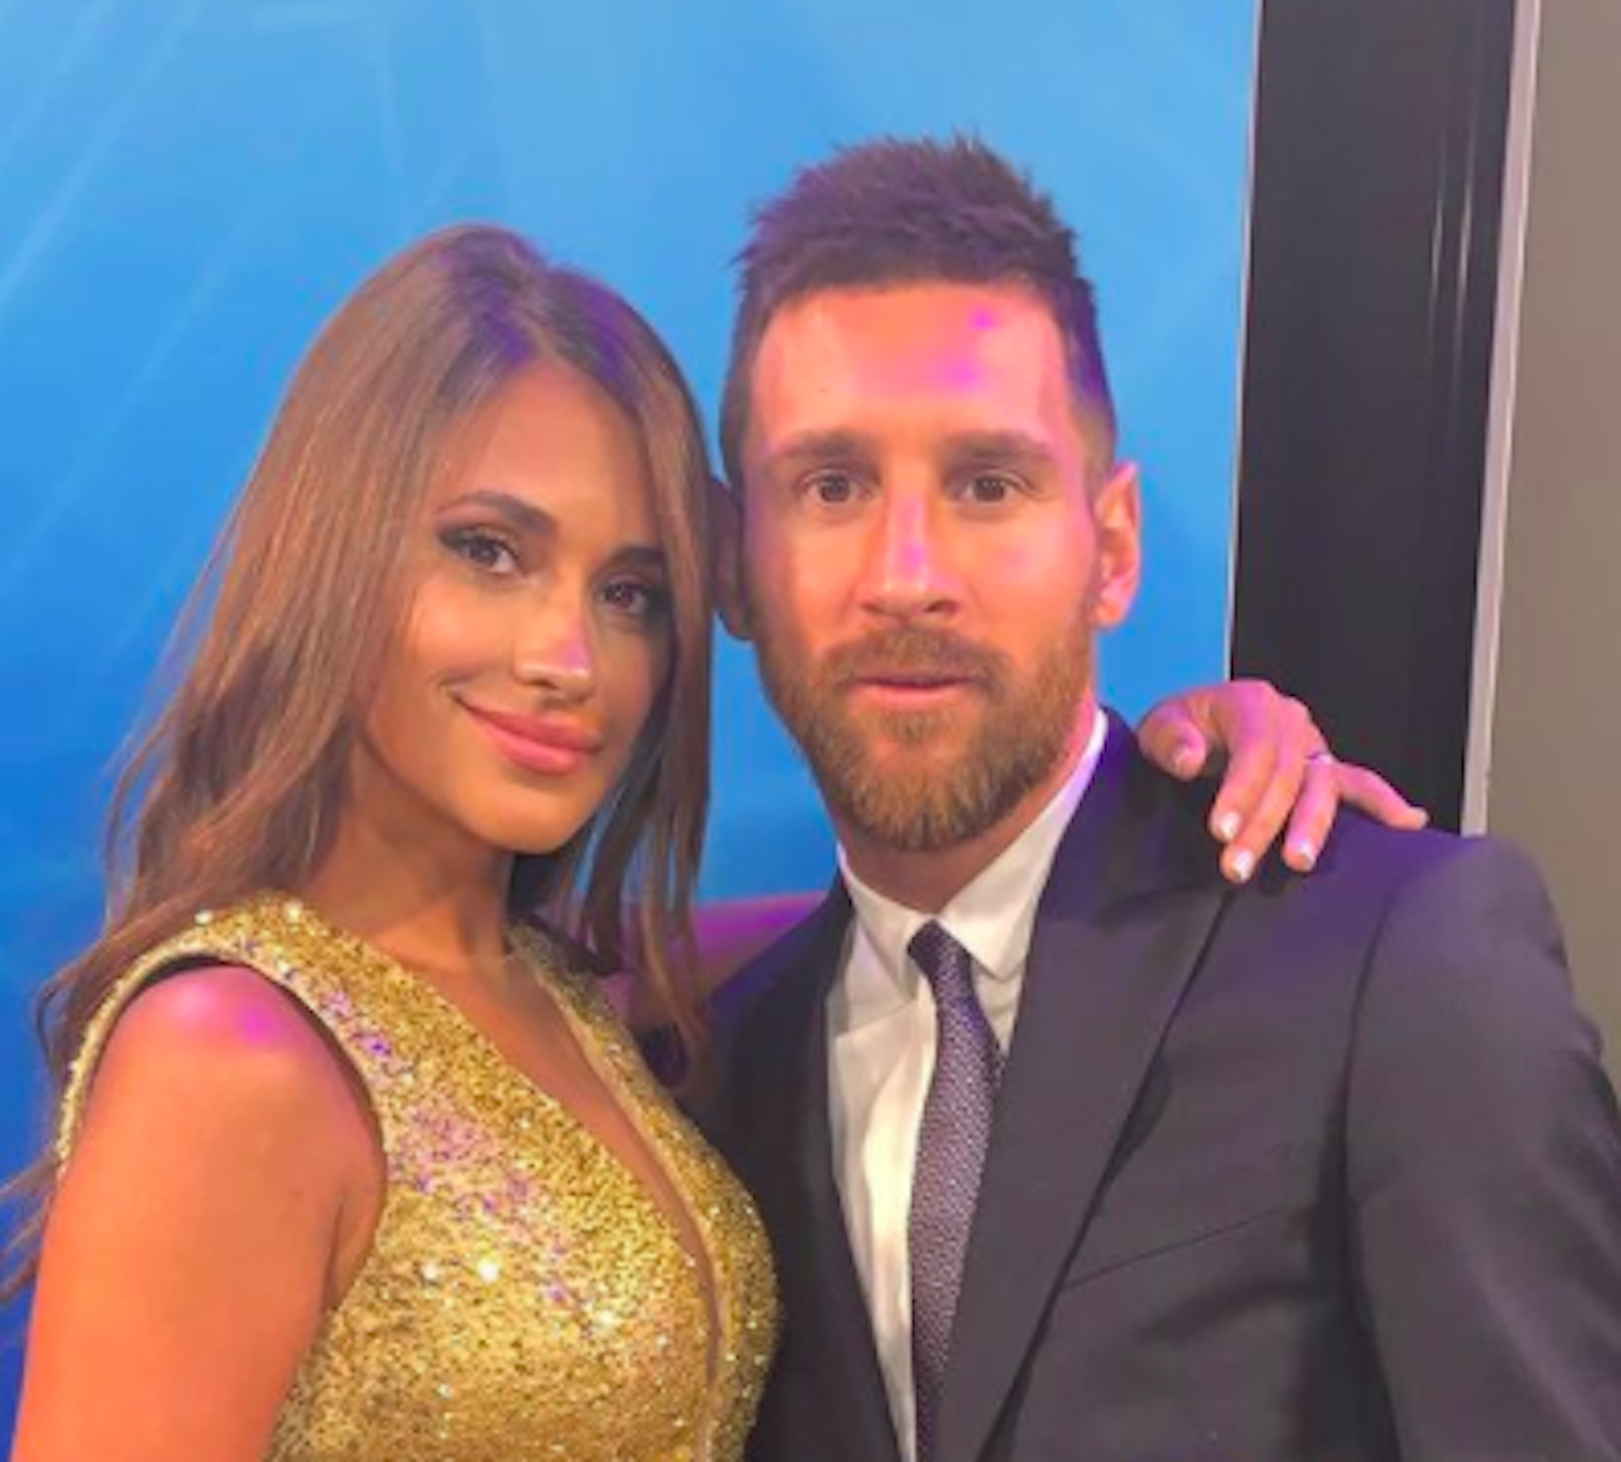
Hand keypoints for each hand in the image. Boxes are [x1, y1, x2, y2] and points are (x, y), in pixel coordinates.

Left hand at [1136, 680, 1426, 882]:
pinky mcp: (1324, 770)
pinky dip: (1384, 803)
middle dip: (1264, 824)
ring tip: (1297, 862)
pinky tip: (1409, 823)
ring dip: (1310, 827)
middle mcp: (1289, 720)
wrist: (1193, 731)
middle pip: (1287, 774)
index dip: (1240, 791)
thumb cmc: (1178, 732)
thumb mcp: (1158, 727)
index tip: (1220, 831)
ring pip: (1322, 786)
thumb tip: (1191, 759)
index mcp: (1251, 702)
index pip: (1255, 749)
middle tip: (1237, 866)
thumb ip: (1170, 740)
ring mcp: (1312, 746)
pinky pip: (1358, 784)